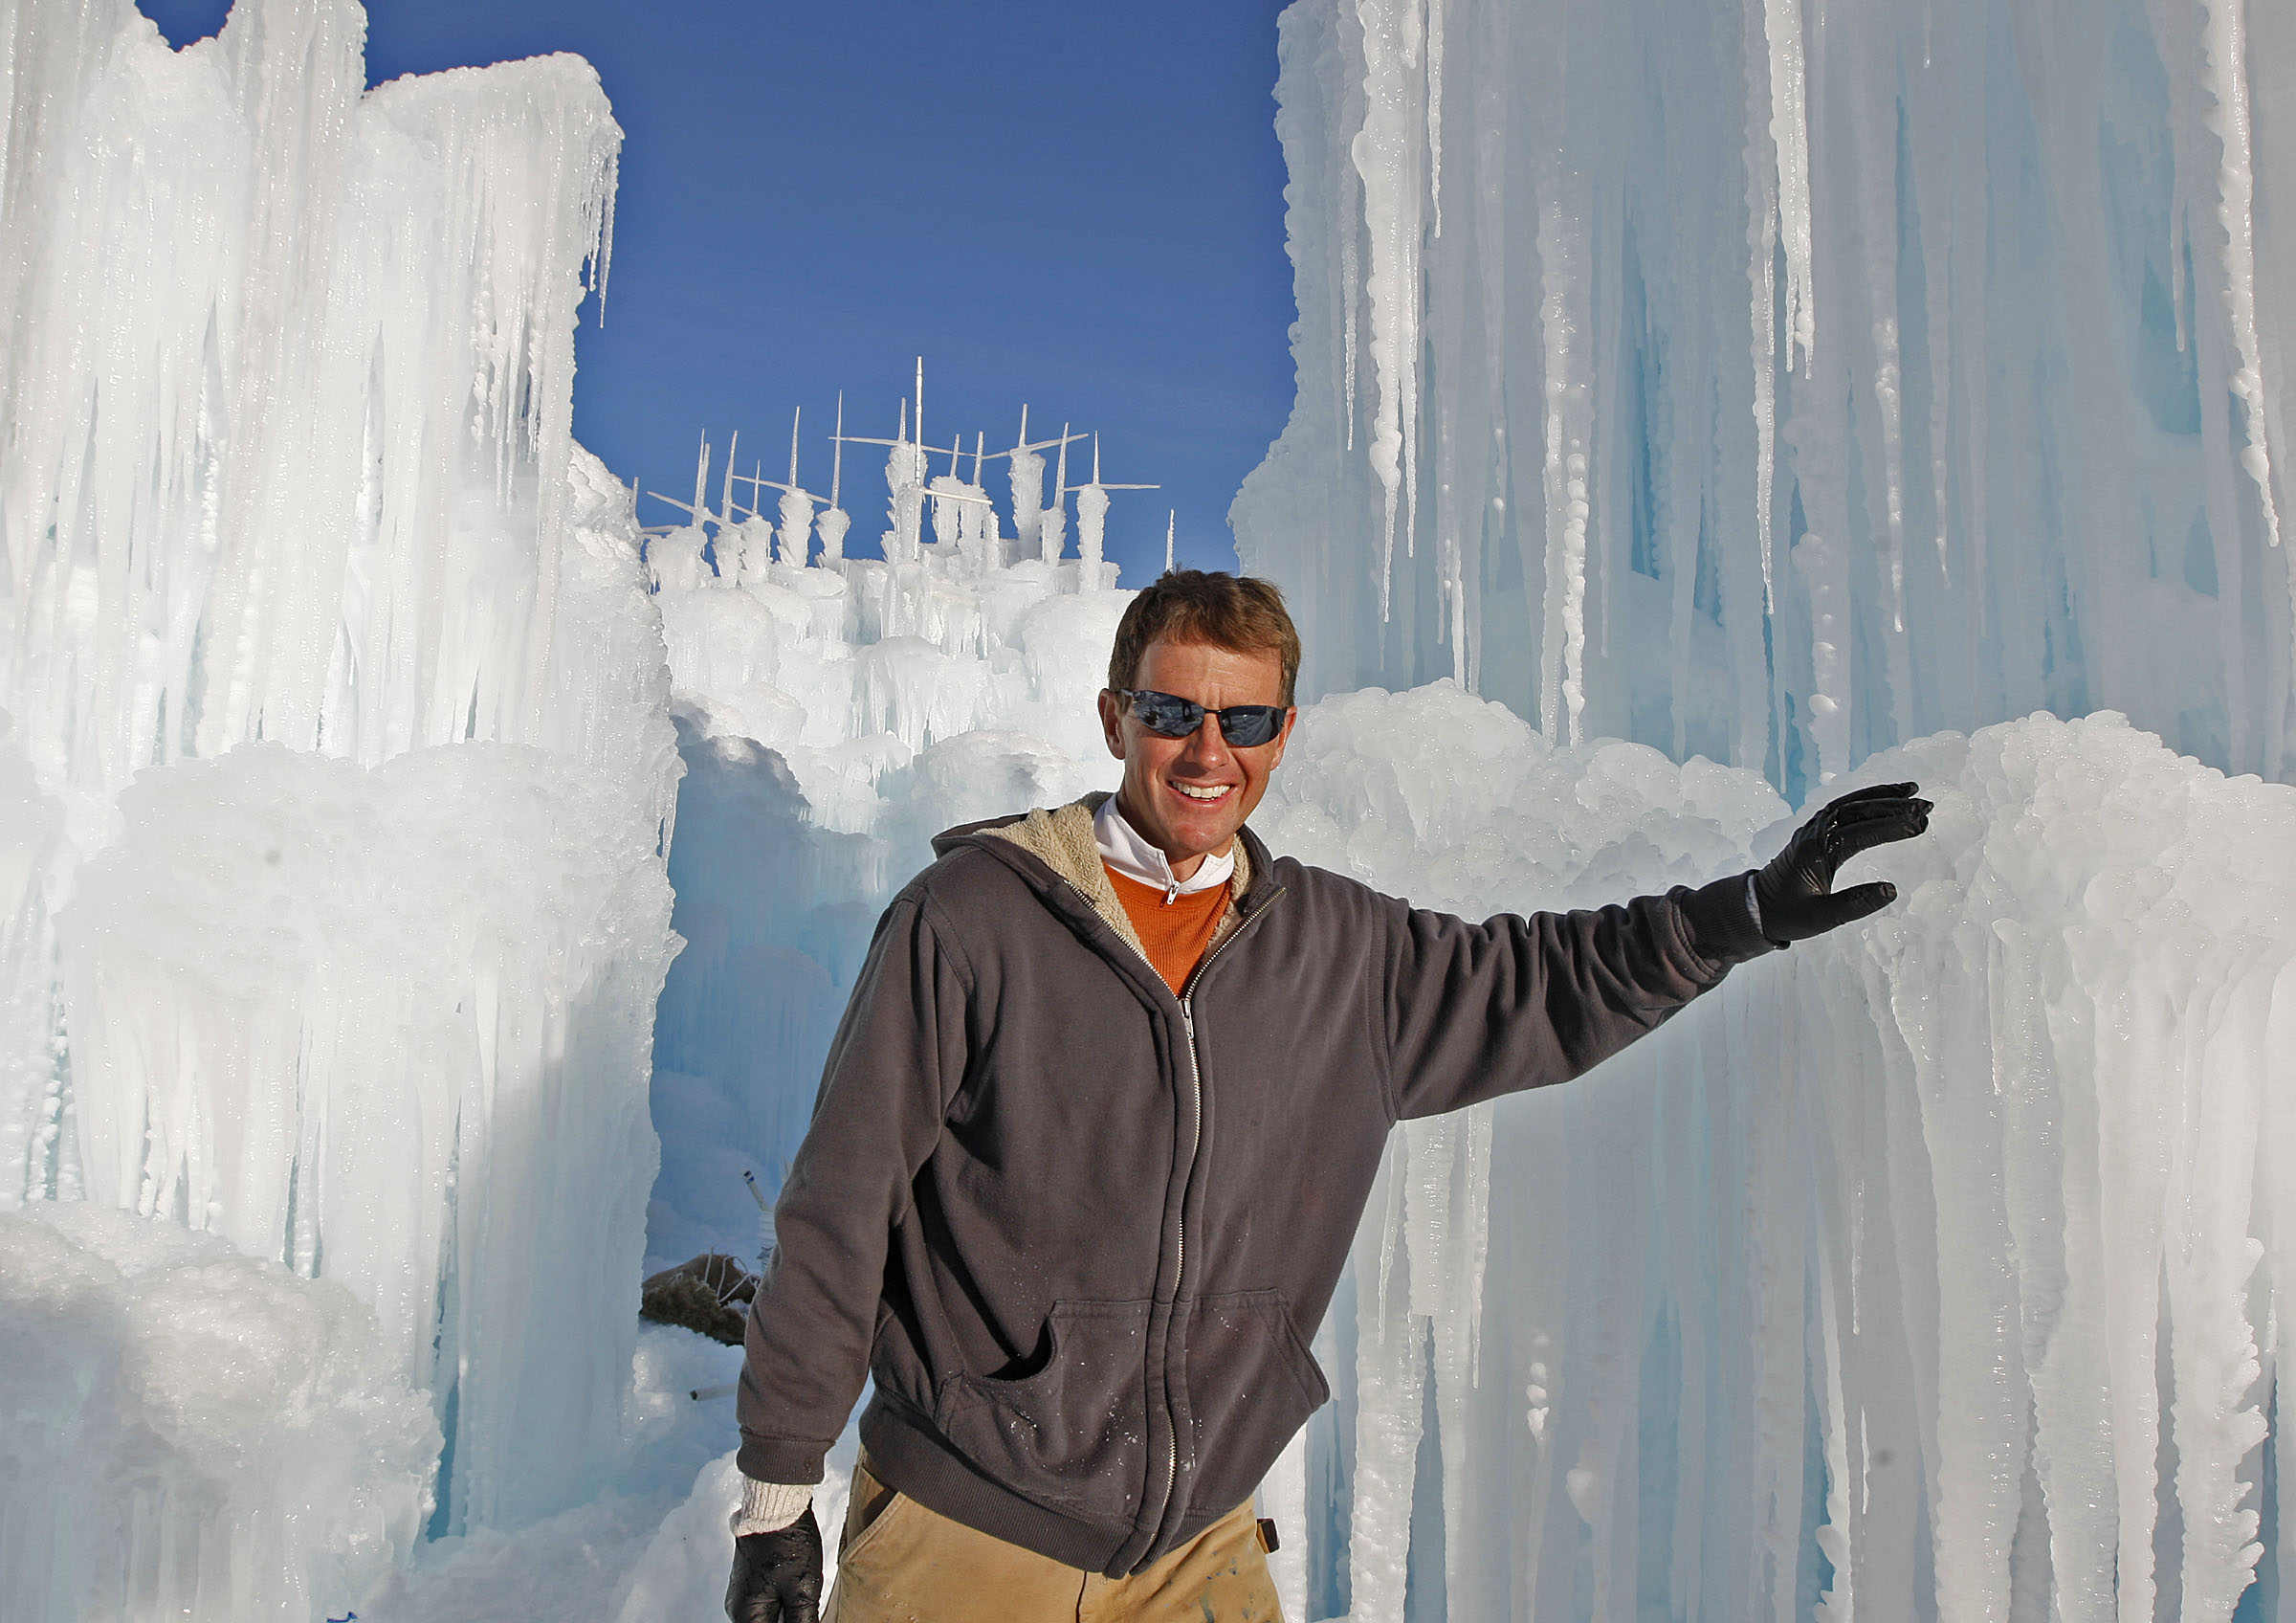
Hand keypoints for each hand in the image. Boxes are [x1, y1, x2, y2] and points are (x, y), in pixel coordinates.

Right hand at [725, 1507, 823, 1622]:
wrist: (777, 1506)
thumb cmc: (789, 1545)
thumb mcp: (803, 1590)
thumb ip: (801, 1622)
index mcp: (746, 1615)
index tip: (803, 1613)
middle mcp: (738, 1609)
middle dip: (790, 1619)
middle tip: (805, 1601)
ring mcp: (742, 1595)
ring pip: (769, 1616)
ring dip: (788, 1612)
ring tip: (802, 1591)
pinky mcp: (750, 1582)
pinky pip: (767, 1603)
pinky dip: (784, 1601)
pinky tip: (797, 1586)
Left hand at [1753, 782, 1929, 944]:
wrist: (1757, 908)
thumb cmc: (1788, 915)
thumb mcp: (1821, 919)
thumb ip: (1855, 905)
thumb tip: (1892, 890)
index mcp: (1815, 852)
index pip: (1859, 832)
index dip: (1890, 827)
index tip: (1920, 825)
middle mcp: (1814, 833)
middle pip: (1856, 810)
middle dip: (1893, 805)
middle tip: (1927, 806)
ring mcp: (1814, 829)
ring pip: (1851, 804)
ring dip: (1882, 796)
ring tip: (1914, 791)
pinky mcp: (1816, 832)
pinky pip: (1844, 808)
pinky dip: (1866, 800)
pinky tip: (1887, 799)